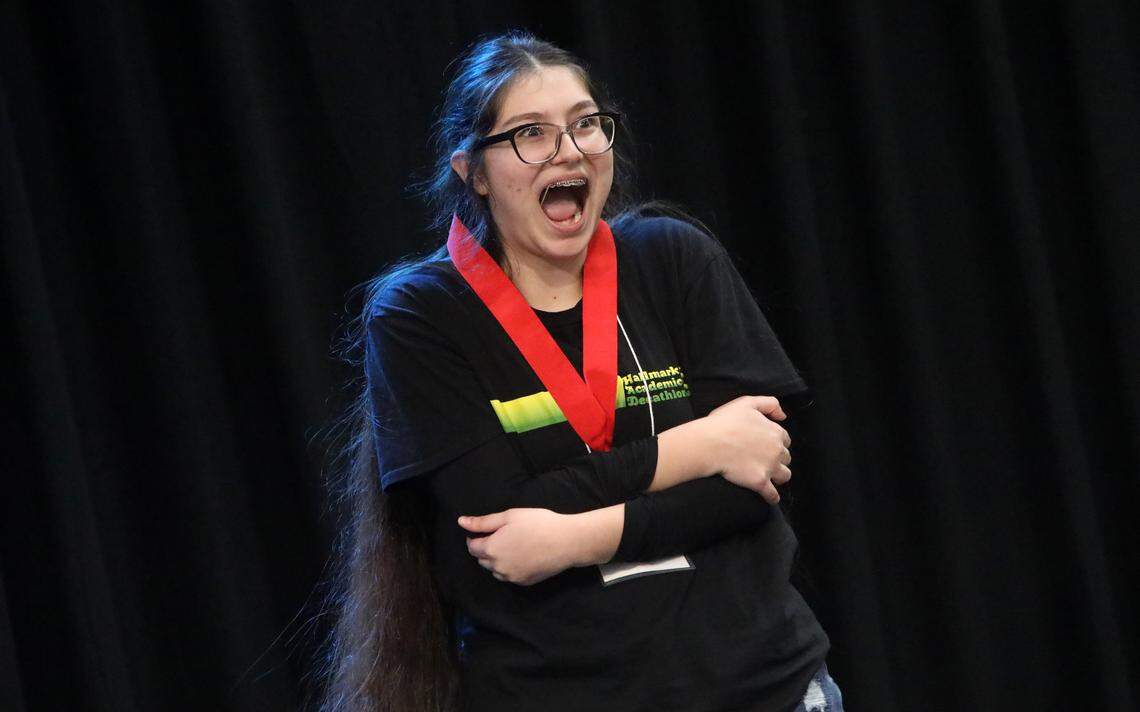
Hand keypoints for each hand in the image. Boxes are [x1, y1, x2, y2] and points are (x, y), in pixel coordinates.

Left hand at [459, 508, 577, 585]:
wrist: (567, 542)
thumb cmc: (538, 524)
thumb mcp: (509, 516)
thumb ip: (483, 522)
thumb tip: (461, 522)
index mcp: (491, 549)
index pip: (472, 547)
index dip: (475, 538)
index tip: (485, 530)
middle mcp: (498, 567)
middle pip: (482, 560)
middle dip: (486, 549)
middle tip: (502, 535)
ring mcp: (511, 577)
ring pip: (495, 570)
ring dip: (497, 560)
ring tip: (513, 545)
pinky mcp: (524, 582)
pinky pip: (509, 576)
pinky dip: (511, 567)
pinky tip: (523, 555)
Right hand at [703, 395, 791, 503]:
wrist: (710, 443)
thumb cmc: (724, 423)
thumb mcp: (747, 403)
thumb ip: (769, 404)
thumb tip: (783, 416)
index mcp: (775, 432)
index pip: (785, 439)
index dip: (776, 442)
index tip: (767, 444)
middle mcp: (776, 450)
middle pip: (786, 458)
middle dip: (778, 459)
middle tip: (765, 459)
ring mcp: (769, 467)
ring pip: (784, 475)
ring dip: (778, 476)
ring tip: (769, 476)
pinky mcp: (760, 482)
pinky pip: (772, 495)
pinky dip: (772, 497)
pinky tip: (770, 497)